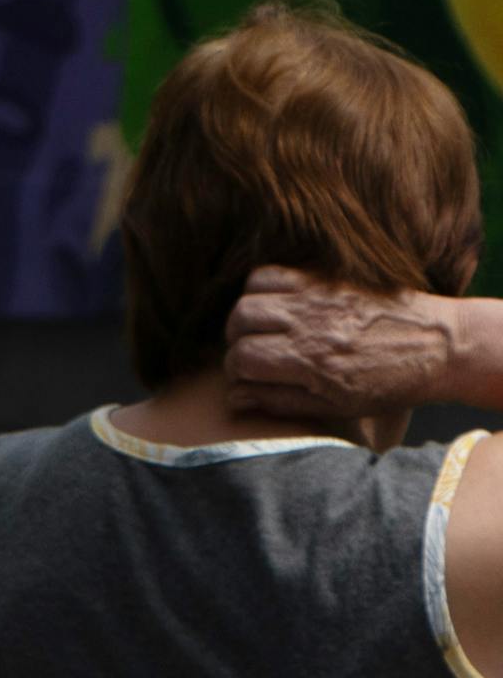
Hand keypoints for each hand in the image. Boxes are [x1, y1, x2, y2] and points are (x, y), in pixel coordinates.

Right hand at [224, 267, 452, 420]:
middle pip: (240, 320)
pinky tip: (277, 303)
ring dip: (247, 310)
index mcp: (312, 361)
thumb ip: (281, 401)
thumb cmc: (391, 384)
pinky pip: (275, 271)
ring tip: (261, 326)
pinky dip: (263, 285)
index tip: (246, 375)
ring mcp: (318, 296)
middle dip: (236, 338)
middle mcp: (311, 324)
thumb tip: (234, 397)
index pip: (243, 357)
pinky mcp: (328, 277)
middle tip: (251, 349)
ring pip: (252, 292)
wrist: (443, 347)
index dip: (236, 369)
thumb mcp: (337, 406)